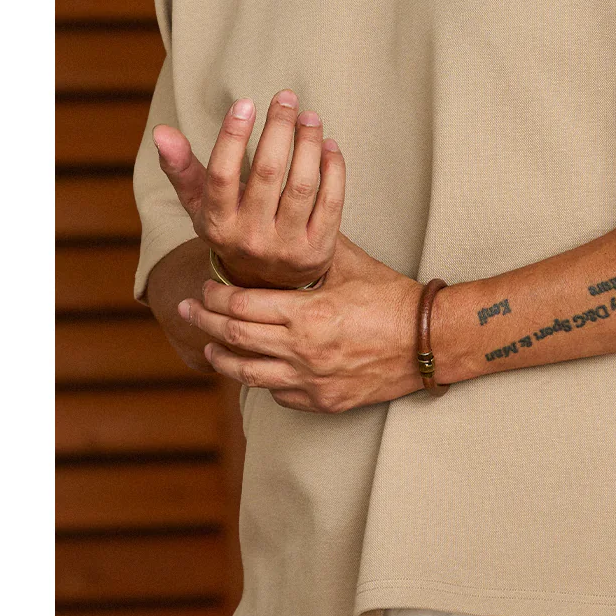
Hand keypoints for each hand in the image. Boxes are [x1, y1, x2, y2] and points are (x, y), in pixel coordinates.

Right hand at [152, 90, 343, 289]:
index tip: (246, 102)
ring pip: (303, 185)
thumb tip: (161, 132)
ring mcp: (287, 247)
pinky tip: (329, 145)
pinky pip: (331, 201)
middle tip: (287, 98)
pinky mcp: (318, 249)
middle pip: (268, 173)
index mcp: (217, 224)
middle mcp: (250, 238)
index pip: (221, 175)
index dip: (233, 136)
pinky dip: (333, 169)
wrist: (270, 283)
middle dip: (279, 129)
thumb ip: (182, 168)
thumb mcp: (201, 205)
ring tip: (310, 117)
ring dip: (309, 144)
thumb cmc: (234, 227)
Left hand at [176, 233, 425, 412]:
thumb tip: (294, 213)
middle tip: (188, 310)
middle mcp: (302, 350)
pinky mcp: (323, 401)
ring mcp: (311, 380)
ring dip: (222, 357)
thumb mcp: (351, 264)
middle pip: (233, 337)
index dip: (214, 296)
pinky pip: (277, 394)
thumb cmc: (392, 297)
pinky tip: (255, 368)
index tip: (203, 288)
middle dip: (203, 321)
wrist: (428, 340)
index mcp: (306, 313)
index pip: (240, 305)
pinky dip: (261, 380)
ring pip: (247, 374)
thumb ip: (316, 244)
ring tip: (209, 347)